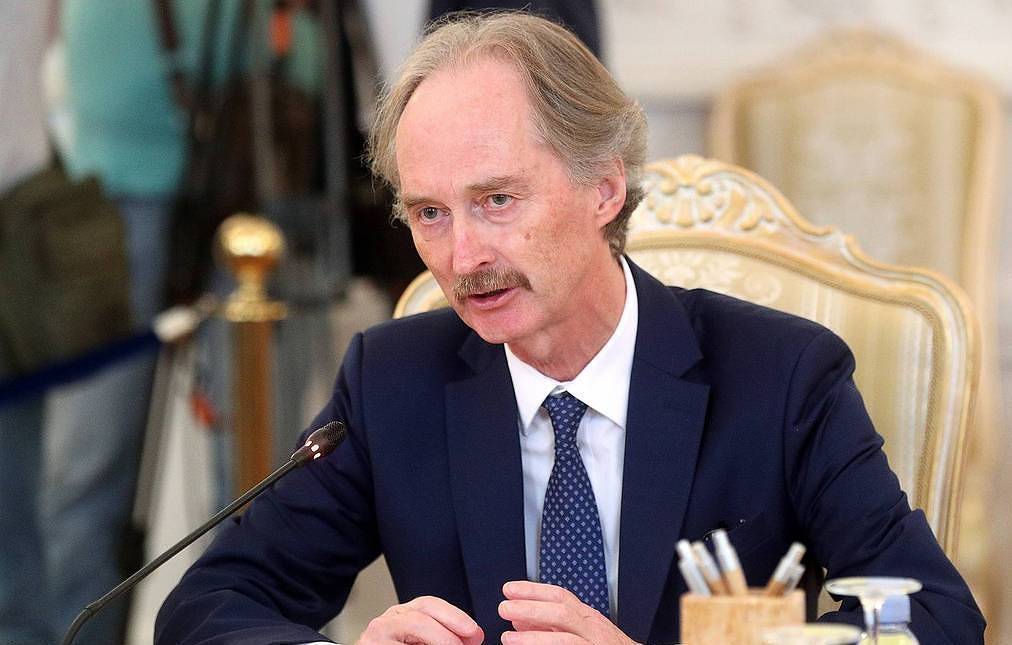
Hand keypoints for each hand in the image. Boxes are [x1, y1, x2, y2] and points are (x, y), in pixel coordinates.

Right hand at [356, 596, 483, 644]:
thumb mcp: (420, 640)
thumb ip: (443, 636)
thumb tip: (472, 638)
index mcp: (400, 615)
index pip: (428, 605)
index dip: (454, 616)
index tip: (474, 631)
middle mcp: (384, 623)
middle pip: (420, 616)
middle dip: (448, 629)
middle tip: (466, 643)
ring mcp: (374, 639)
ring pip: (413, 628)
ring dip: (439, 641)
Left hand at [498, 581, 636, 644]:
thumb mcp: (580, 631)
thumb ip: (550, 625)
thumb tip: (519, 619)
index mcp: (587, 616)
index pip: (559, 596)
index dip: (533, 590)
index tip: (509, 589)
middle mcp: (592, 629)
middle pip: (561, 612)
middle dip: (530, 608)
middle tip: (504, 608)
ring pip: (564, 640)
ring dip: (533, 638)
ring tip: (508, 638)